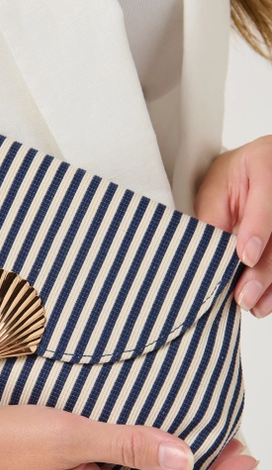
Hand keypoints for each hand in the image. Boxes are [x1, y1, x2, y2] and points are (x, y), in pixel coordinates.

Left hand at [195, 135, 271, 317]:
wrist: (251, 171)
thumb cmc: (230, 180)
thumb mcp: (214, 191)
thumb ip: (214, 220)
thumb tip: (205, 261)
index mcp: (266, 162)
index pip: (268, 196)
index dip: (258, 228)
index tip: (246, 256)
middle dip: (264, 269)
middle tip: (244, 296)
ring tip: (255, 307)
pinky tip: (265, 303)